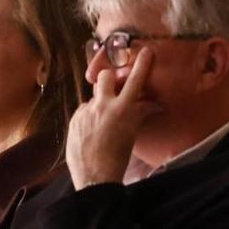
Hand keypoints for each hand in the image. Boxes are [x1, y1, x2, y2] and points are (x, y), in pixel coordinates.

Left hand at [65, 47, 162, 187]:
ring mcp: (85, 112)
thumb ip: (140, 115)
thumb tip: (154, 105)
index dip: (142, 64)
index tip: (146, 51)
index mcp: (122, 109)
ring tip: (103, 119)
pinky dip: (89, 116)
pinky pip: (83, 111)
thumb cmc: (118, 159)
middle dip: (110, 77)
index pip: (135, 80)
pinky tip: (92, 131)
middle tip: (114, 85)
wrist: (94, 177)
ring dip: (99, 102)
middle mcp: (102, 106)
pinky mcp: (74, 120)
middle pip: (105, 76)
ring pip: (93, 96)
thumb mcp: (132, 134)